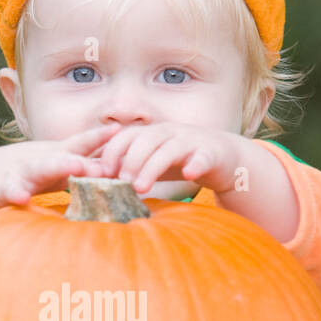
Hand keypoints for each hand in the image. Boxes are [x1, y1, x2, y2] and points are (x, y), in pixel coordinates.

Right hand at [0, 124, 122, 210]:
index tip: (121, 132)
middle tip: (103, 166)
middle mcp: (44, 162)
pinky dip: (15, 192)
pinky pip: (10, 190)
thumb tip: (121, 171)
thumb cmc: (30, 174)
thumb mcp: (60, 168)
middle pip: (66, 158)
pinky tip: (21, 197)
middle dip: (84, 160)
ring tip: (74, 166)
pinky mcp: (3, 186)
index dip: (101, 138)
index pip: (83, 146)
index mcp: (58, 158)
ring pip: (42, 169)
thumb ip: (86, 167)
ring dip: (59, 167)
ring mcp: (23, 173)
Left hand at [96, 123, 246, 197]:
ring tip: (141, 187)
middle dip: (129, 161)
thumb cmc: (181, 162)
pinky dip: (195, 164)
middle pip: (145, 140)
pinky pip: (203, 156)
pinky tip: (189, 175)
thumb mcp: (152, 163)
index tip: (101, 173)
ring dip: (152, 167)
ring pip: (169, 149)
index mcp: (152, 135)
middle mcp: (169, 133)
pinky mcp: (211, 152)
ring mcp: (191, 141)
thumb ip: (129, 169)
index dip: (112, 152)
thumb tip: (96, 181)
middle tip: (120, 183)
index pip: (126, 136)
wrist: (223, 158)